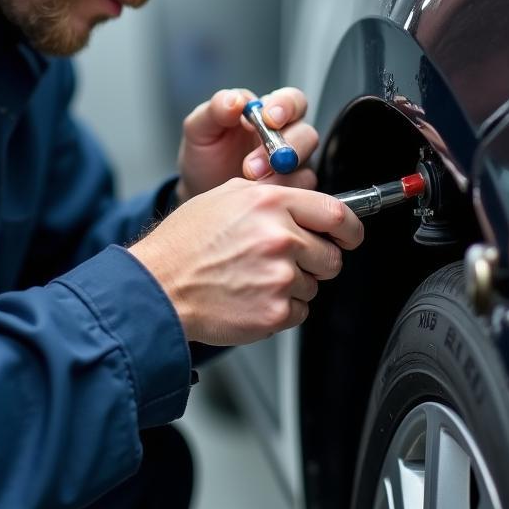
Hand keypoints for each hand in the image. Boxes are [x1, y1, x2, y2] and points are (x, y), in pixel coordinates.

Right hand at [129, 178, 363, 344]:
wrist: (159, 286)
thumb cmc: (186, 243)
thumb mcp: (226, 197)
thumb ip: (271, 196)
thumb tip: (304, 201)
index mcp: (270, 204)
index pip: (336, 213)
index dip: (350, 229)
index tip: (350, 236)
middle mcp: (279, 237)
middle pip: (331, 255)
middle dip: (316, 260)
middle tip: (285, 261)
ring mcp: (279, 277)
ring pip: (314, 285)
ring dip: (293, 285)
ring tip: (255, 278)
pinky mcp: (274, 311)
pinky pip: (299, 312)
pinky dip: (281, 309)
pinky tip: (251, 297)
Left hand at [175, 86, 318, 202]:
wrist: (202, 191)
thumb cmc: (205, 155)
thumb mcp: (200, 128)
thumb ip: (216, 109)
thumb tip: (236, 100)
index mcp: (268, 112)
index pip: (292, 100)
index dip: (286, 106)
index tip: (269, 119)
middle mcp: (286, 135)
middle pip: (306, 133)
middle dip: (283, 148)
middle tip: (254, 164)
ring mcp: (293, 164)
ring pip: (306, 163)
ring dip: (280, 174)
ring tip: (250, 181)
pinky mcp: (294, 190)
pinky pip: (301, 190)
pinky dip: (281, 192)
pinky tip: (258, 194)